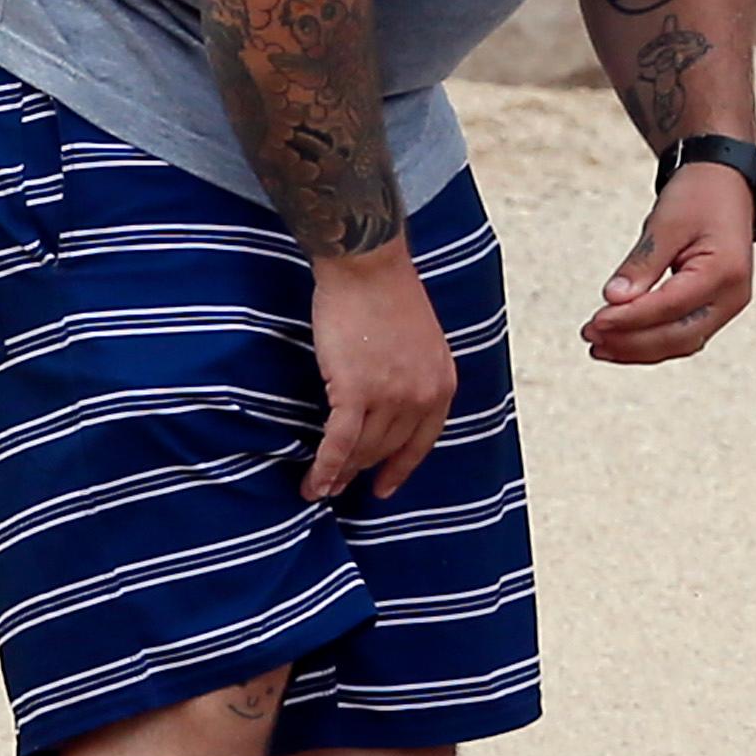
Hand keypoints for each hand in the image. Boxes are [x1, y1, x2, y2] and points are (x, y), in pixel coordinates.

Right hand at [303, 252, 456, 501]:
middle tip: (338, 486)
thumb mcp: (420, 342)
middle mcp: (422, 396)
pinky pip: (338, 442)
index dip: (400, 468)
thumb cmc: (388, 295)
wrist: (368, 267)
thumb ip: (413, 375)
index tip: (386, 487)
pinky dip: (325, 467)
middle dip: (360, 470)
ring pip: (362, 449)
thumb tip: (391, 405)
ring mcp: (390, 396)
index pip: (421, 442)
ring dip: (339, 474)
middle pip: (386, 448)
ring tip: (319, 488)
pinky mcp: (355, 391)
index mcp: (442, 385)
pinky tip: (314, 484)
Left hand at [584, 165, 755, 365]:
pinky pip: (682, 336)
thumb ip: (642, 263)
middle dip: (630, 341)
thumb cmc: (698, 198)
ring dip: (638, 349)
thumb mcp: (666, 222)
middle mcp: (732, 297)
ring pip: (680, 343)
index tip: (595, 321)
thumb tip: (614, 300)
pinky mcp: (715, 310)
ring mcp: (727, 307)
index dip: (630, 319)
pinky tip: (621, 343)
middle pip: (677, 336)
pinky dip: (651, 343)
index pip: (670, 306)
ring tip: (599, 346)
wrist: (725, 186)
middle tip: (590, 335)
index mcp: (724, 272)